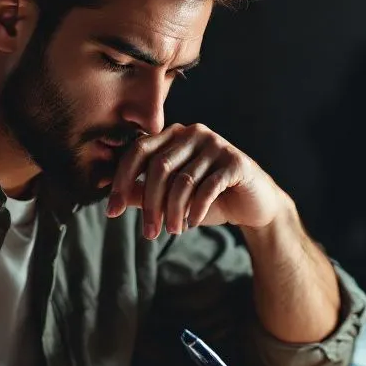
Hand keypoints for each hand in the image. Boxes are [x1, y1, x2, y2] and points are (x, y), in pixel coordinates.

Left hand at [105, 123, 287, 237]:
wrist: (253, 205)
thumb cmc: (208, 199)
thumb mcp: (171, 197)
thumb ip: (143, 193)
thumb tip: (114, 197)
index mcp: (173, 135)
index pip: (138, 151)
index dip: (121, 181)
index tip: (112, 211)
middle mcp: (193, 133)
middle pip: (159, 167)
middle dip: (150, 204)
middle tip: (149, 232)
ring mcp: (216, 145)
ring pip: (182, 181)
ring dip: (174, 211)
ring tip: (173, 231)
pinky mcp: (235, 162)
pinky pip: (207, 187)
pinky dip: (197, 210)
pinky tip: (192, 224)